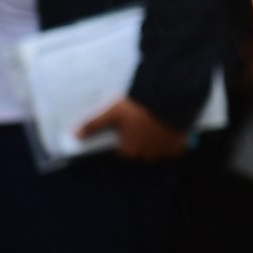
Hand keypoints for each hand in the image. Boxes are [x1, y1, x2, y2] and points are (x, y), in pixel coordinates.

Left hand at [75, 96, 189, 160]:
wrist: (168, 97)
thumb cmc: (137, 106)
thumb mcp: (112, 112)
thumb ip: (94, 125)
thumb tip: (74, 135)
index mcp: (129, 149)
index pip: (123, 149)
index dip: (124, 137)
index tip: (127, 126)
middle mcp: (146, 155)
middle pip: (140, 150)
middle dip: (140, 139)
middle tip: (142, 122)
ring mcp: (163, 151)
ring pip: (157, 149)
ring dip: (156, 141)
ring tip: (157, 123)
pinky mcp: (178, 145)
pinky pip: (175, 149)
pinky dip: (173, 143)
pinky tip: (170, 131)